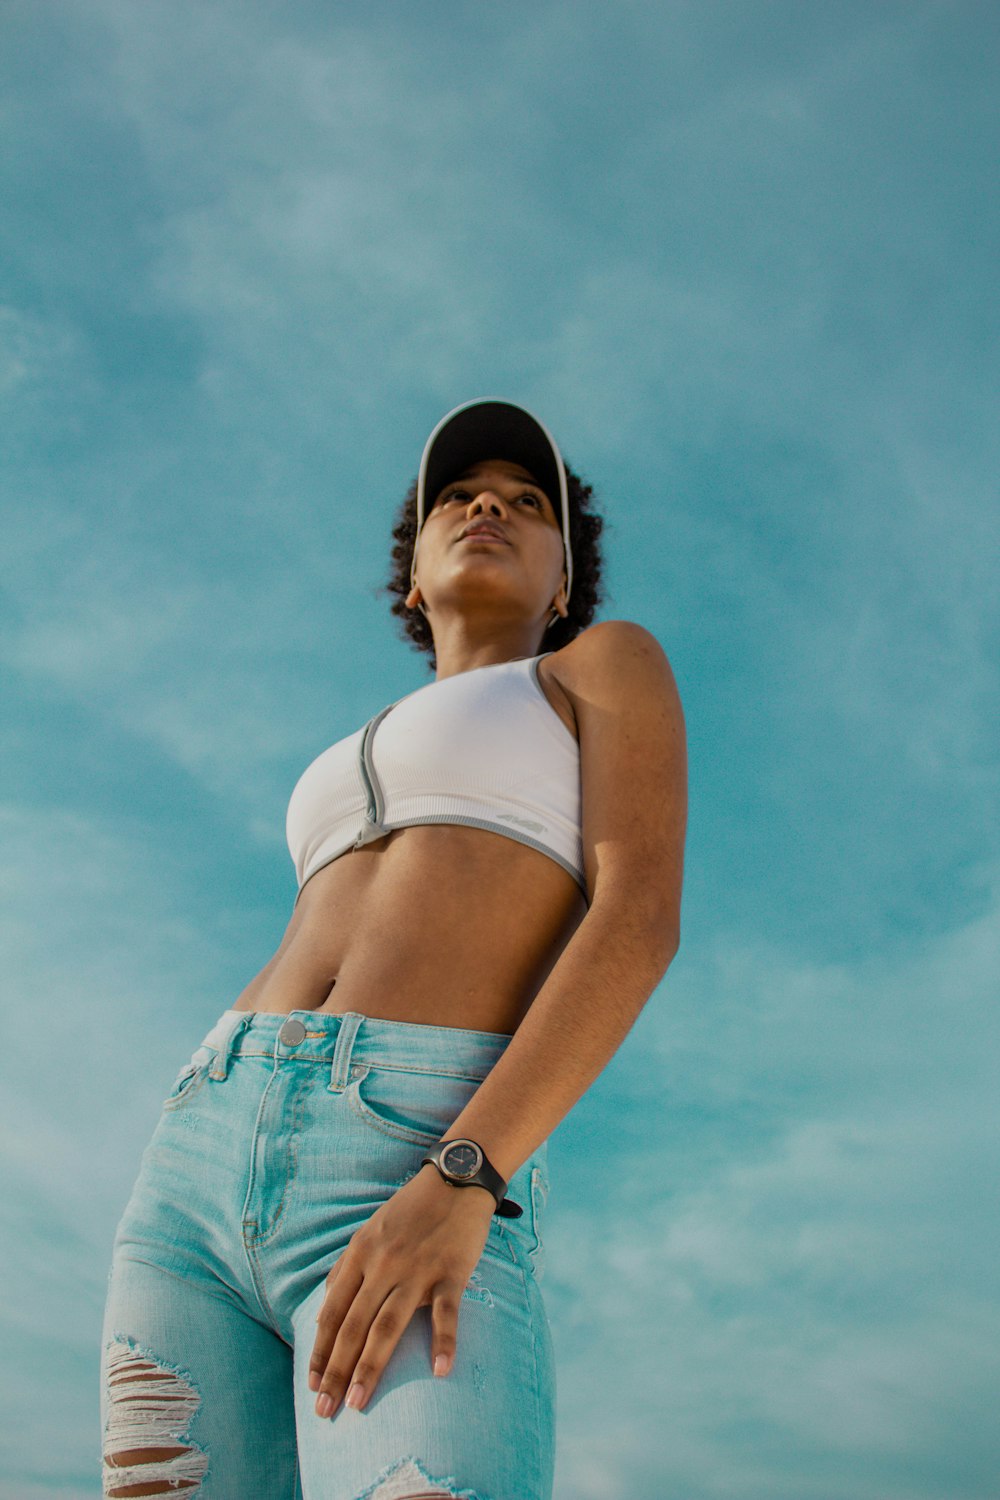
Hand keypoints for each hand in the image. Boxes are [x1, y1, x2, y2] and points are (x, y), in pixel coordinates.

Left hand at [309, 1162, 495, 1416]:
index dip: (321, 1351)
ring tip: (357, 1402)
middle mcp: (384, 1265)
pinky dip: (443, 1341)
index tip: (312, 1386)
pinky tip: (439, 1371)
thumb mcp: (369, 1230)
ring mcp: (418, 1269)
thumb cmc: (411, 1208)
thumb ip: (345, 1268)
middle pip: (355, 1325)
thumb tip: (322, 1307)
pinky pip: (445, 1311)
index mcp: (361, 1255)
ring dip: (371, 1366)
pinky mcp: (451, 1271)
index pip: (334, 1312)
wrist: (455, 1178)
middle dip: (337, 1371)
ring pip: (388, 1324)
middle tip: (326, 1411)